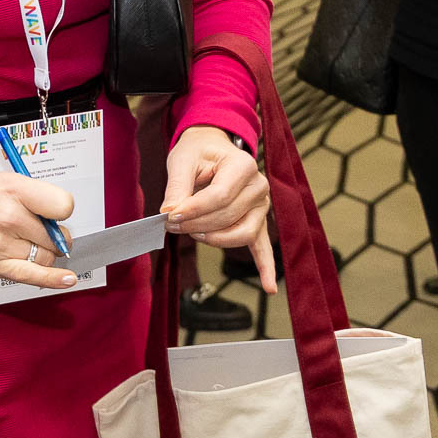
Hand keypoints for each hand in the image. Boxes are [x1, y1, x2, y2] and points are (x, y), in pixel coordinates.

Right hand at [0, 169, 77, 289]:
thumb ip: (29, 197)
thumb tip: (56, 219)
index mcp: (12, 188)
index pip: (62, 205)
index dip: (60, 211)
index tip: (54, 213)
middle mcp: (8, 215)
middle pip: (54, 236)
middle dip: (54, 235)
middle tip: (41, 231)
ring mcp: (0, 244)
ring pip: (45, 257)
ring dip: (45, 253)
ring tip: (29, 244)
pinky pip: (32, 276)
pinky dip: (54, 279)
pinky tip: (69, 279)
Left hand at [162, 125, 275, 291]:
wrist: (212, 149)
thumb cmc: (197, 153)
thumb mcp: (182, 161)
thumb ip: (177, 187)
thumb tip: (170, 213)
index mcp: (243, 165)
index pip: (220, 196)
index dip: (194, 210)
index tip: (169, 216)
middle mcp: (259, 187)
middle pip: (228, 216)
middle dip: (196, 224)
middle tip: (169, 224)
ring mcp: (261, 207)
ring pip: (240, 234)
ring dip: (212, 239)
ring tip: (189, 233)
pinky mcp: (257, 222)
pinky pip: (263, 247)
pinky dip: (266, 267)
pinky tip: (269, 288)